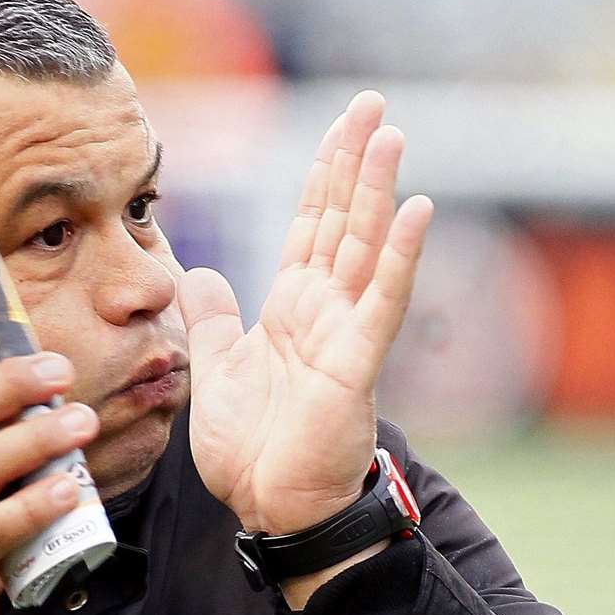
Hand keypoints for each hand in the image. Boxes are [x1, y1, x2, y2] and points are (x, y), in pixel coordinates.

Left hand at [177, 91, 433, 535]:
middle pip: (340, 223)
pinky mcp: (356, 364)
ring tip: (389, 135)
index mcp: (289, 310)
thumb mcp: (215, 371)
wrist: (269, 508)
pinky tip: (415, 211)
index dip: (322, 177)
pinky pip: (381, 303)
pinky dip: (399, 258)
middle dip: (353, 164)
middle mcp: (323, 312)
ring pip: (364, 249)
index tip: (339, 128)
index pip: (308, 228)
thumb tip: (200, 273)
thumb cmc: (251, 450)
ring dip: (377, 192)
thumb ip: (212, 321)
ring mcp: (344, 335)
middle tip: (371, 105)